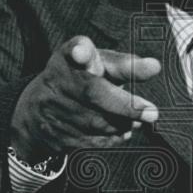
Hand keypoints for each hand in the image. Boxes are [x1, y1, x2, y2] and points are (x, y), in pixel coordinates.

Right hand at [10, 36, 161, 158]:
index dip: (79, 51)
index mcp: (67, 58)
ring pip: (95, 122)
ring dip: (123, 123)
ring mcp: (52, 110)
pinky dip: (112, 138)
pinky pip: (90, 141)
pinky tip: (123, 131)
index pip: (75, 51)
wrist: (38, 110)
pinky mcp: (56, 136)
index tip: (82, 53)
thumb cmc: (81, 80)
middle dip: (126, 105)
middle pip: (92, 92)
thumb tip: (154, 67)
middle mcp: (55, 81)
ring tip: (138, 120)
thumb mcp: (98, 65)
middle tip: (152, 113)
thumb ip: (125, 65)